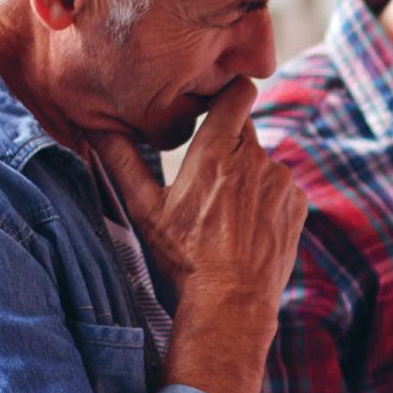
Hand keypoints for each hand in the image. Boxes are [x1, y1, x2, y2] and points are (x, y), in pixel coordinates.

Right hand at [90, 77, 306, 317]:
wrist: (231, 300)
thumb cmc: (183, 256)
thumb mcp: (145, 209)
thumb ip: (121, 161)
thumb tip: (95, 125)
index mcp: (216, 150)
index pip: (238, 92)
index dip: (229, 94)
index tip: (215, 107)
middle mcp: (255, 158)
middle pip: (245, 130)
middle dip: (228, 145)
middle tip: (209, 179)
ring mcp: (281, 180)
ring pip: (262, 162)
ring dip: (247, 176)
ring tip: (227, 214)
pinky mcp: (297, 203)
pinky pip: (281, 188)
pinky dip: (267, 200)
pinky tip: (249, 227)